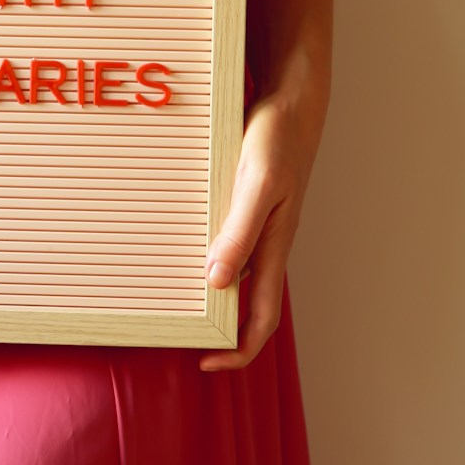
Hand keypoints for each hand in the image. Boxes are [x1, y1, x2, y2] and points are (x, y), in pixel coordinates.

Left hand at [199, 87, 319, 372]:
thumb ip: (240, 232)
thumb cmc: (279, 140)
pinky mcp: (246, 207)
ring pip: (235, 277)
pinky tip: (179, 252)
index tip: (207, 363)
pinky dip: (206, 259)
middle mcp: (267, 245)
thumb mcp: (257, 186)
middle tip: (178, 336)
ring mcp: (258, 228)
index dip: (240, 350)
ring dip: (210, 296)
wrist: (292, 102)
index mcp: (274, 249)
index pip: (262, 320)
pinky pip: (226, 246)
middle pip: (247, 307)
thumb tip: (218, 282)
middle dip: (219, 331)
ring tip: (172, 302)